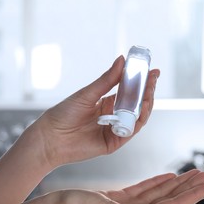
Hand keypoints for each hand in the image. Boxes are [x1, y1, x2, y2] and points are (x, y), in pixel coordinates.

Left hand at [35, 55, 159, 167]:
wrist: (50, 137)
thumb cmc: (64, 114)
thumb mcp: (87, 93)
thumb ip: (107, 80)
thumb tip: (121, 60)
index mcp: (107, 103)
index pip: (130, 92)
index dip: (142, 82)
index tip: (152, 70)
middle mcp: (114, 116)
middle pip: (137, 104)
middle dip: (147, 91)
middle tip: (153, 78)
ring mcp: (115, 130)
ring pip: (137, 118)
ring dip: (145, 104)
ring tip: (149, 91)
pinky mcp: (114, 142)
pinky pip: (130, 131)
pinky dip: (138, 120)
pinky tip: (140, 108)